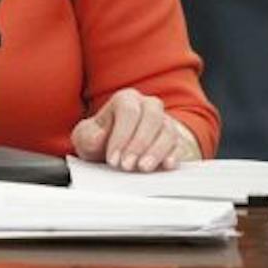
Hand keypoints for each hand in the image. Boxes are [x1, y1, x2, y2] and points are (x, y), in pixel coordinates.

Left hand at [71, 88, 197, 169]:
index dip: (121, 135)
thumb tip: (98, 137)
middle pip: (151, 117)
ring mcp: (164, 122)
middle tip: (127, 165)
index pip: (128, 111)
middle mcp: (148, 106)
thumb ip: (87, 136)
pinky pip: (179, 144)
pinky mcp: (175, 139)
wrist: (120, 150)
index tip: (113, 158)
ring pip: (167, 131)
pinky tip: (166, 165)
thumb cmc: (103, 140)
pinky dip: (174, 154)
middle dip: (139, 143)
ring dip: (156, 151)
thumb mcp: (87, 137)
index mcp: (126, 100)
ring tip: (143, 168)